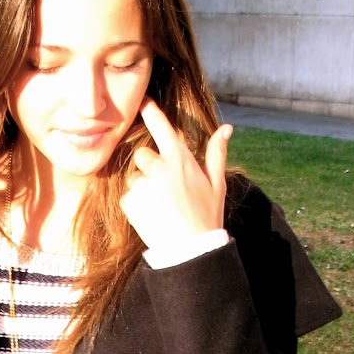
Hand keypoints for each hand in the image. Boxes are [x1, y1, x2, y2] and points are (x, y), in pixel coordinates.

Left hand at [120, 100, 231, 255]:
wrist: (191, 251)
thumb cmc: (207, 217)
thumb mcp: (216, 184)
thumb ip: (216, 154)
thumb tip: (226, 129)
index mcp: (180, 159)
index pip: (161, 127)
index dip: (151, 111)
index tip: (143, 101)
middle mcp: (159, 167)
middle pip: (142, 155)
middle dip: (150, 167)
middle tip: (165, 190)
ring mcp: (143, 185)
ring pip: (135, 179)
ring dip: (143, 189)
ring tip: (161, 208)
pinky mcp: (130, 203)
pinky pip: (127, 198)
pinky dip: (136, 206)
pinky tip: (152, 217)